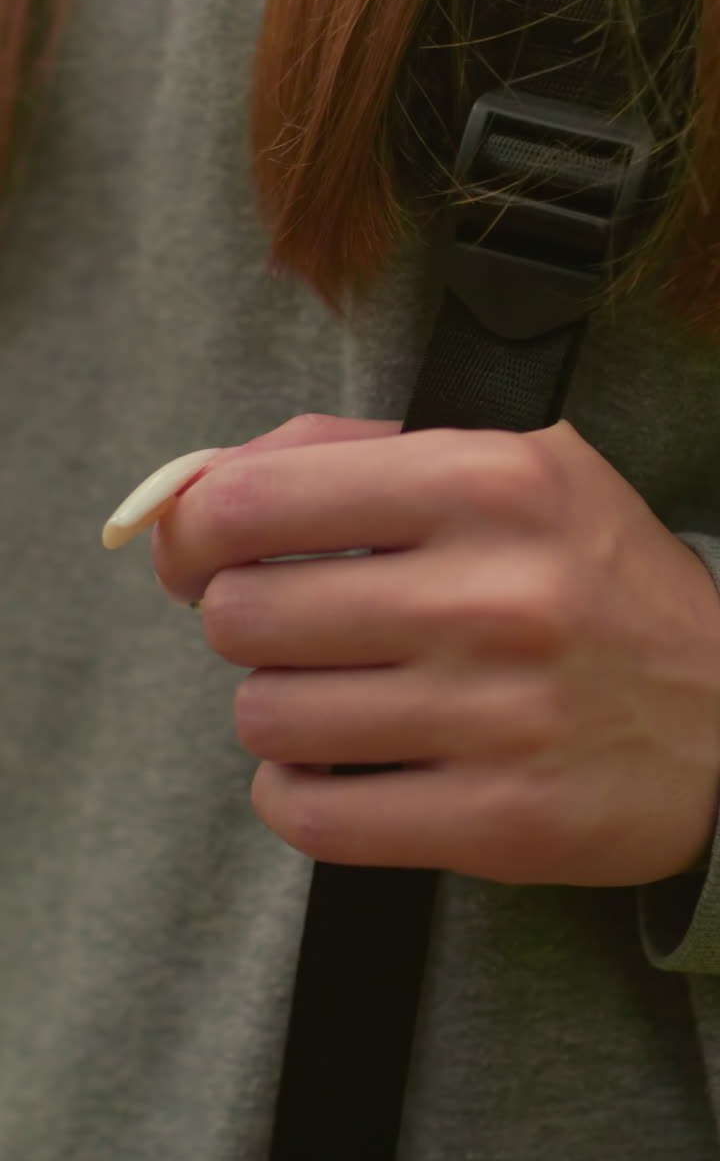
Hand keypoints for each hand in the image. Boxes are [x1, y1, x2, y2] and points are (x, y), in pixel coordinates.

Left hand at [152, 413, 719, 885]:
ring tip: (334, 694)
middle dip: (246, 621)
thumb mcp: (506, 463)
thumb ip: (344, 450)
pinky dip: (297, 791)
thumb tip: (194, 489)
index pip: (251, 500)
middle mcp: (493, 592)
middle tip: (292, 626)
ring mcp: (499, 715)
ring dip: (278, 707)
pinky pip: (310, 816)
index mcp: (487, 478)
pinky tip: (337, 766)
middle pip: (242, 616)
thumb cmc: (592, 578)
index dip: (190, 530)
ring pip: (266, 716)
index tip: (196, 556)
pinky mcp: (500, 821)